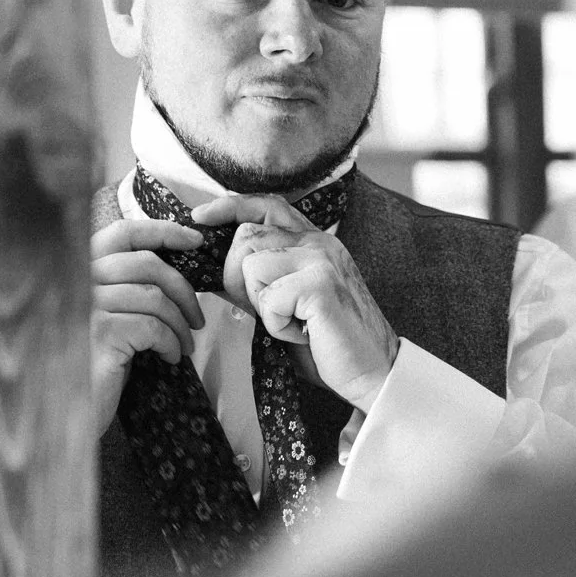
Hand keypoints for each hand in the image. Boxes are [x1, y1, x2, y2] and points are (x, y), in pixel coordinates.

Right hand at [88, 217, 206, 433]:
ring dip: (180, 324)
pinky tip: (169, 357)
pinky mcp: (100, 335)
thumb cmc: (97, 360)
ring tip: (184, 345)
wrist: (72, 410)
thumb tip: (180, 264)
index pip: (123, 231)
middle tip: (197, 318)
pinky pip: (152, 327)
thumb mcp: (111, 313)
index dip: (163, 231)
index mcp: (80, 267)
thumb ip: (130, 284)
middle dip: (183, 289)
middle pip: (147, 264)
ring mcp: (86, 306)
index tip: (195, 240)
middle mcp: (78, 280)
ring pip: (155, 298)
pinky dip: (170, 342)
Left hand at [193, 193, 399, 412]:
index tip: (201, 217)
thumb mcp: (286, 304)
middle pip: (246, 237)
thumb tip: (213, 268)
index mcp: (313, 242)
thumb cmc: (329, 342)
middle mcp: (319, 242)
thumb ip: (256, 281)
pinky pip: (268, 299)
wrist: (374, 372)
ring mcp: (321, 261)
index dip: (231, 206)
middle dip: (238, 280)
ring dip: (261, 306)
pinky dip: (276, 325)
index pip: (266, 205)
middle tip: (270, 311)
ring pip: (251, 267)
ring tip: (292, 322)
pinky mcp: (320, 285)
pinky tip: (301, 334)